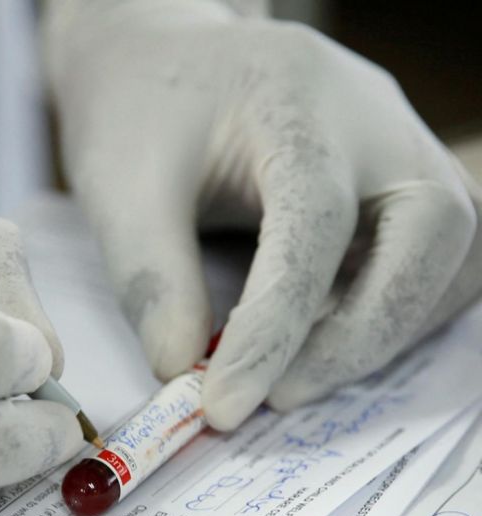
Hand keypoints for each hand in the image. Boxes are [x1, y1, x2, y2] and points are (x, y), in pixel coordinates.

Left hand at [45, 0, 481, 428]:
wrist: (161, 59)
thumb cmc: (137, 113)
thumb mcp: (120, 189)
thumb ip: (152, 280)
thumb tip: (182, 372)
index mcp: (295, 99)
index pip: (314, 222)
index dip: (274, 325)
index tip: (224, 403)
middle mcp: (374, 116)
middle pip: (430, 230)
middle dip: (365, 332)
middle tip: (282, 396)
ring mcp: (400, 142)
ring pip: (450, 251)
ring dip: (386, 329)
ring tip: (295, 376)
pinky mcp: (398, 176)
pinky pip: (430, 256)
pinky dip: (389, 311)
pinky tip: (321, 341)